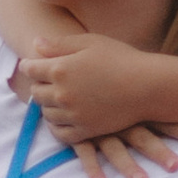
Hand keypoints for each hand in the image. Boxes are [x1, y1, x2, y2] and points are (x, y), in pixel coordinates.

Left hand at [16, 28, 169, 144]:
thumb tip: (35, 45)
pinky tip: (63, 118)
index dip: (30, 65)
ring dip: (48, 105)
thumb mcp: (90, 43)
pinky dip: (57, 126)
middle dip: (39, 85)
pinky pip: (60, 133)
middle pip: (35, 92)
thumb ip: (59, 45)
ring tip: (58, 98)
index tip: (34, 64)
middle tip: (47, 81)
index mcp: (60, 69)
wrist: (147, 86)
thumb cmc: (121, 58)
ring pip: (46, 113)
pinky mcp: (85, 130)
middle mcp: (62, 94)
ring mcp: (73, 115)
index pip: (30, 69)